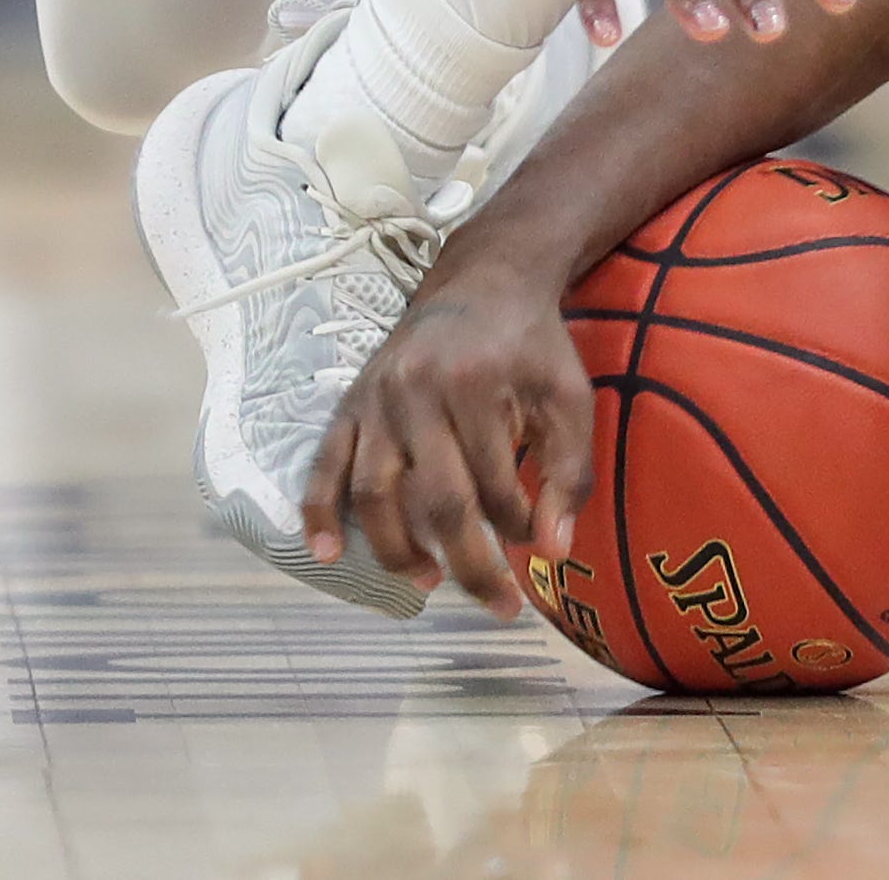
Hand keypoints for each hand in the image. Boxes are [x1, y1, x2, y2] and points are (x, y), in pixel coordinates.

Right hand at [304, 261, 591, 611]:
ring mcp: (376, 401)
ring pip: (375, 493)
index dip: (516, 527)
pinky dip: (318, 510)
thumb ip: (570, 471)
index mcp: (476, 387)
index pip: (493, 485)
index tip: (535, 546)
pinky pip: (324, 464)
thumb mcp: (570, 396)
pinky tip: (326, 554)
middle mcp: (418, 395)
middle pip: (435, 500)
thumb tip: (554, 553)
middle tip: (498, 606)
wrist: (483, 280)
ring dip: (397, 549)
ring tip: (426, 583)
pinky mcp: (349, 403)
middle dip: (467, 563)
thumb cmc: (532, 345)